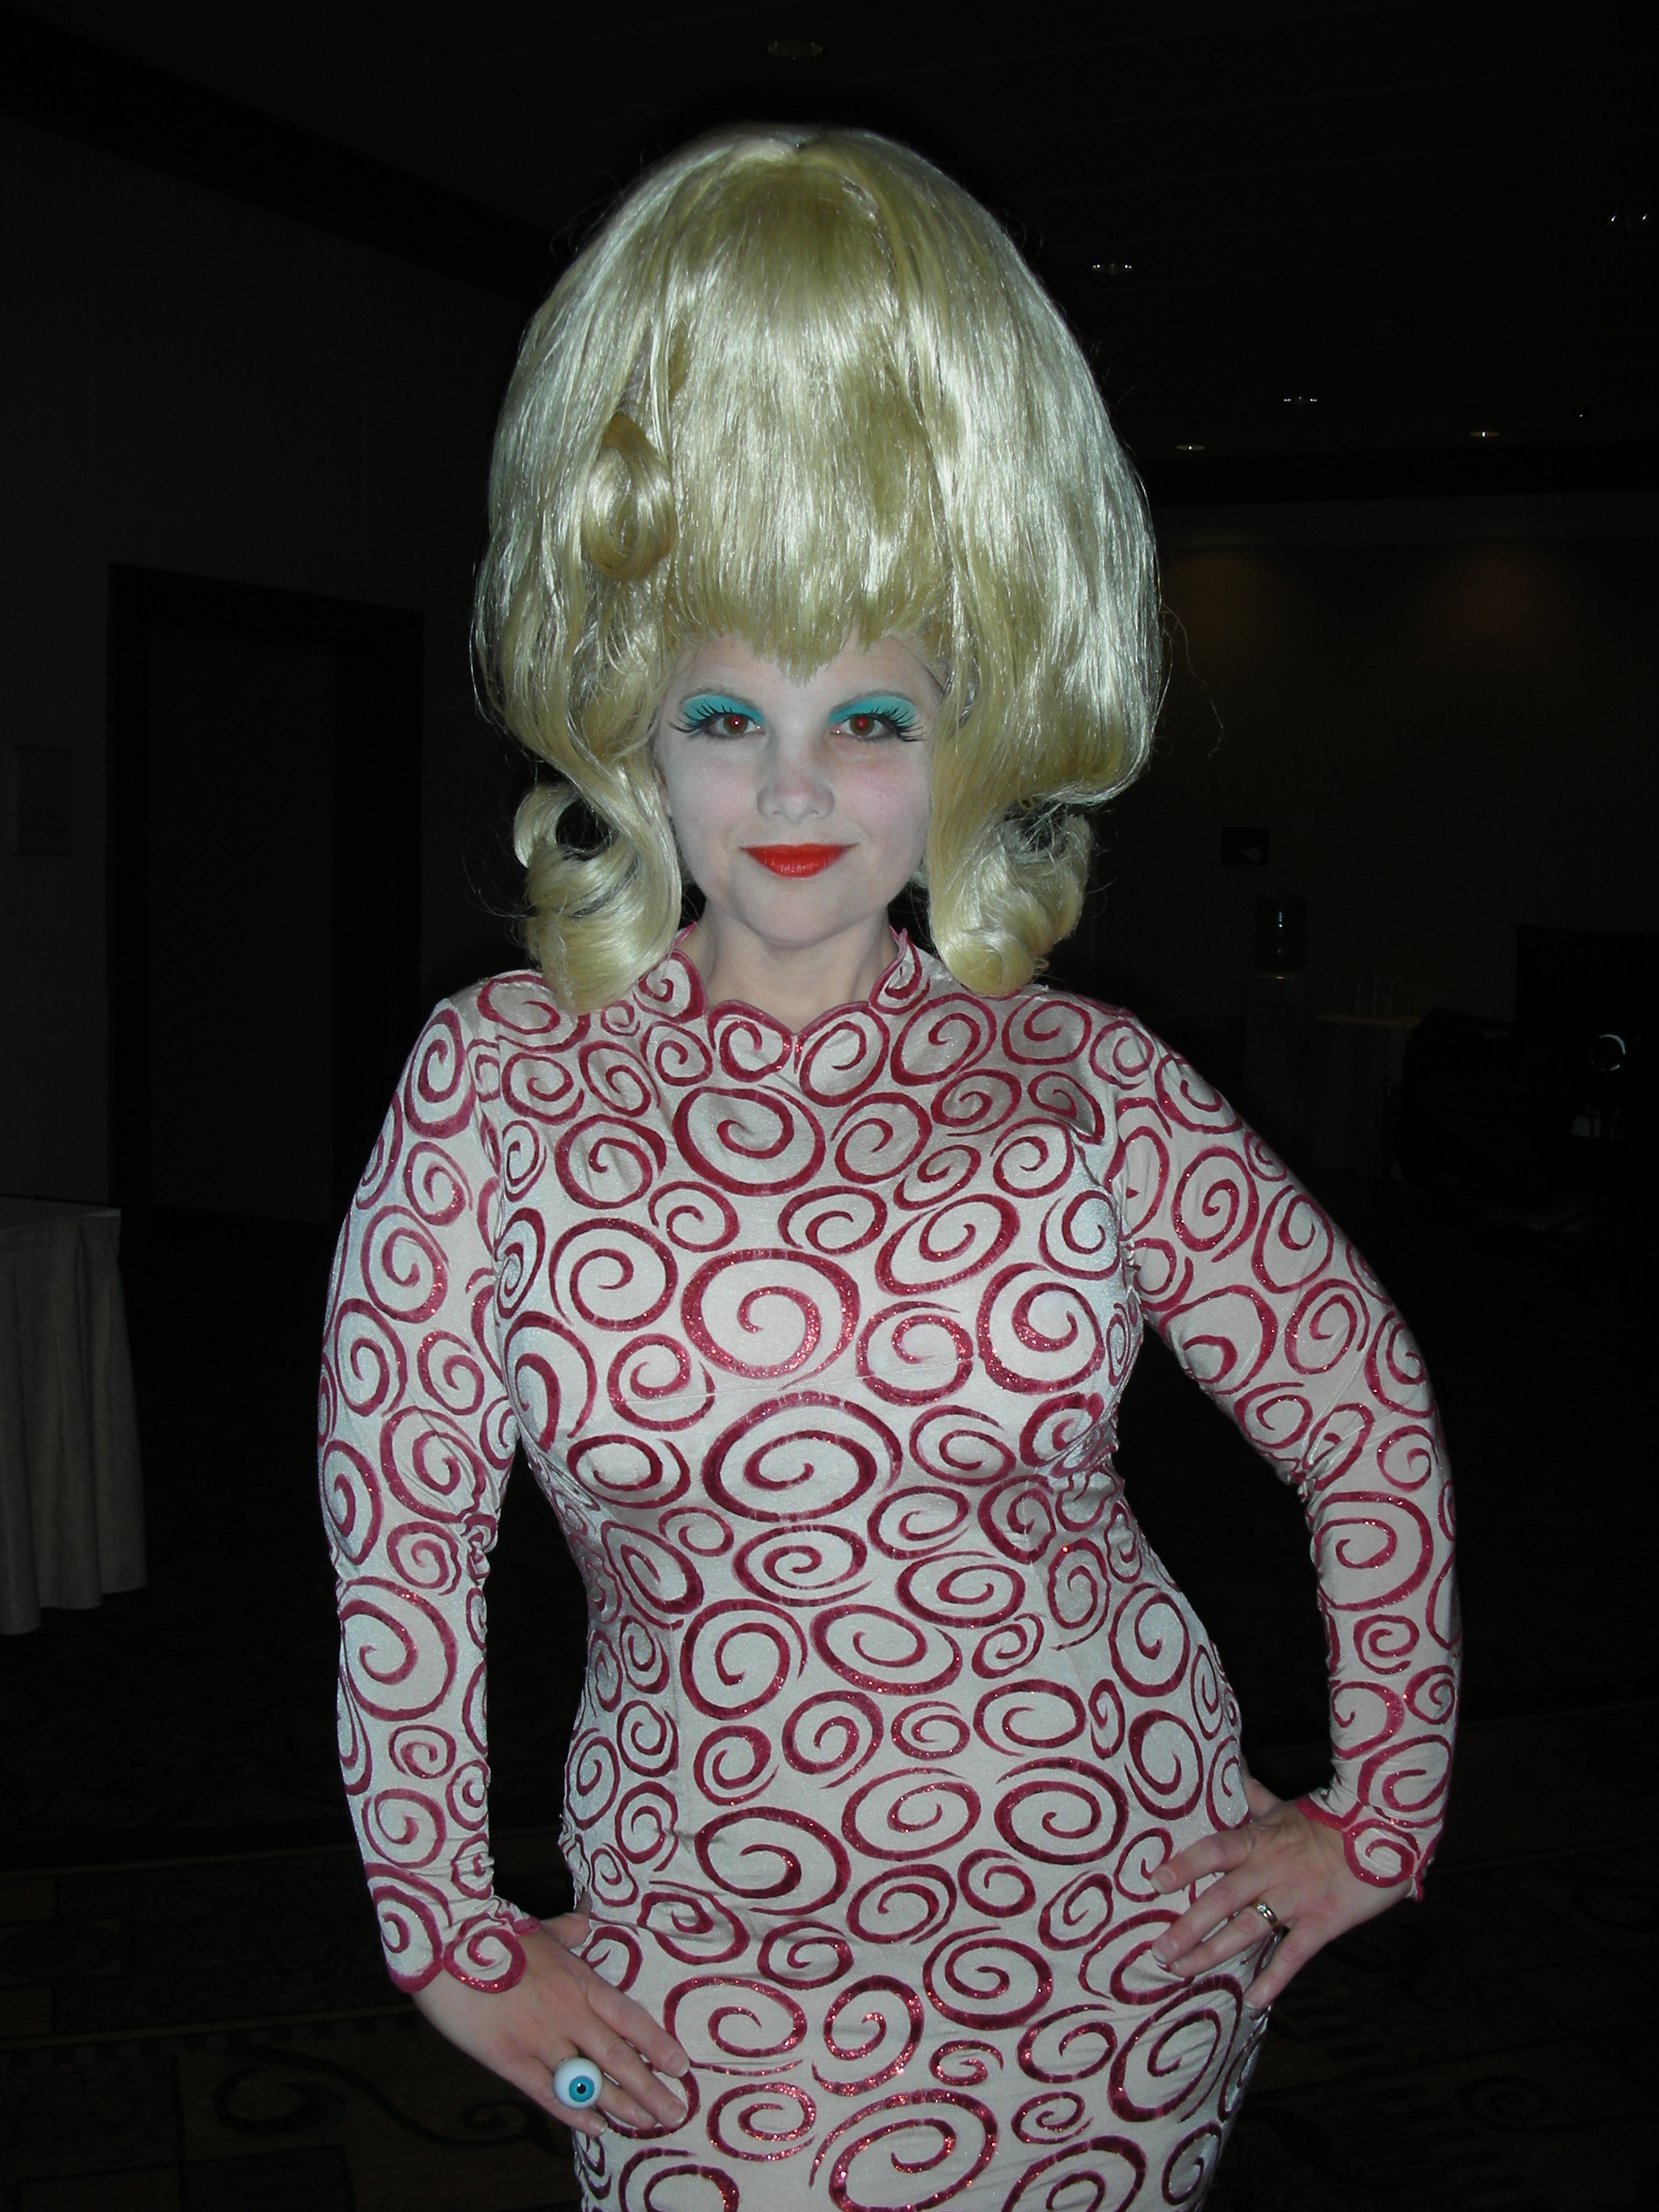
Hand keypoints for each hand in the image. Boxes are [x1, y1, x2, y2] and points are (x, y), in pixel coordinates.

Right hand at [411, 1911, 690, 2139]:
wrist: (448, 1946)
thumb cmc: (497, 1934)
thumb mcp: (543, 1929)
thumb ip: (570, 1931)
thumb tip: (586, 1917)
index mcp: (580, 1981)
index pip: (629, 2018)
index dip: (657, 2044)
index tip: (681, 2066)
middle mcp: (568, 2013)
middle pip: (619, 2058)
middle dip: (651, 2089)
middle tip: (676, 2112)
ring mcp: (540, 2039)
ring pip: (590, 2082)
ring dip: (621, 2106)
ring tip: (646, 2124)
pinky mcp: (510, 2060)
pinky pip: (549, 2095)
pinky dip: (574, 2113)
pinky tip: (595, 2127)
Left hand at [1148, 1774, 1410, 2008]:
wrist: (1384, 1833)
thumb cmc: (1328, 1821)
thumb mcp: (1285, 1807)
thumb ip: (1254, 1795)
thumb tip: (1231, 1766)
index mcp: (1260, 1841)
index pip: (1215, 1850)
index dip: (1185, 1865)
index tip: (1154, 1881)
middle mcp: (1271, 1870)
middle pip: (1222, 1899)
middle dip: (1188, 1926)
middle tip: (1157, 1951)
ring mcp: (1296, 1898)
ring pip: (1247, 1929)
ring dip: (1213, 1952)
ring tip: (1183, 1971)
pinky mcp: (1322, 1922)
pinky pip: (1293, 1954)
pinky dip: (1273, 1979)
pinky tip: (1252, 2000)